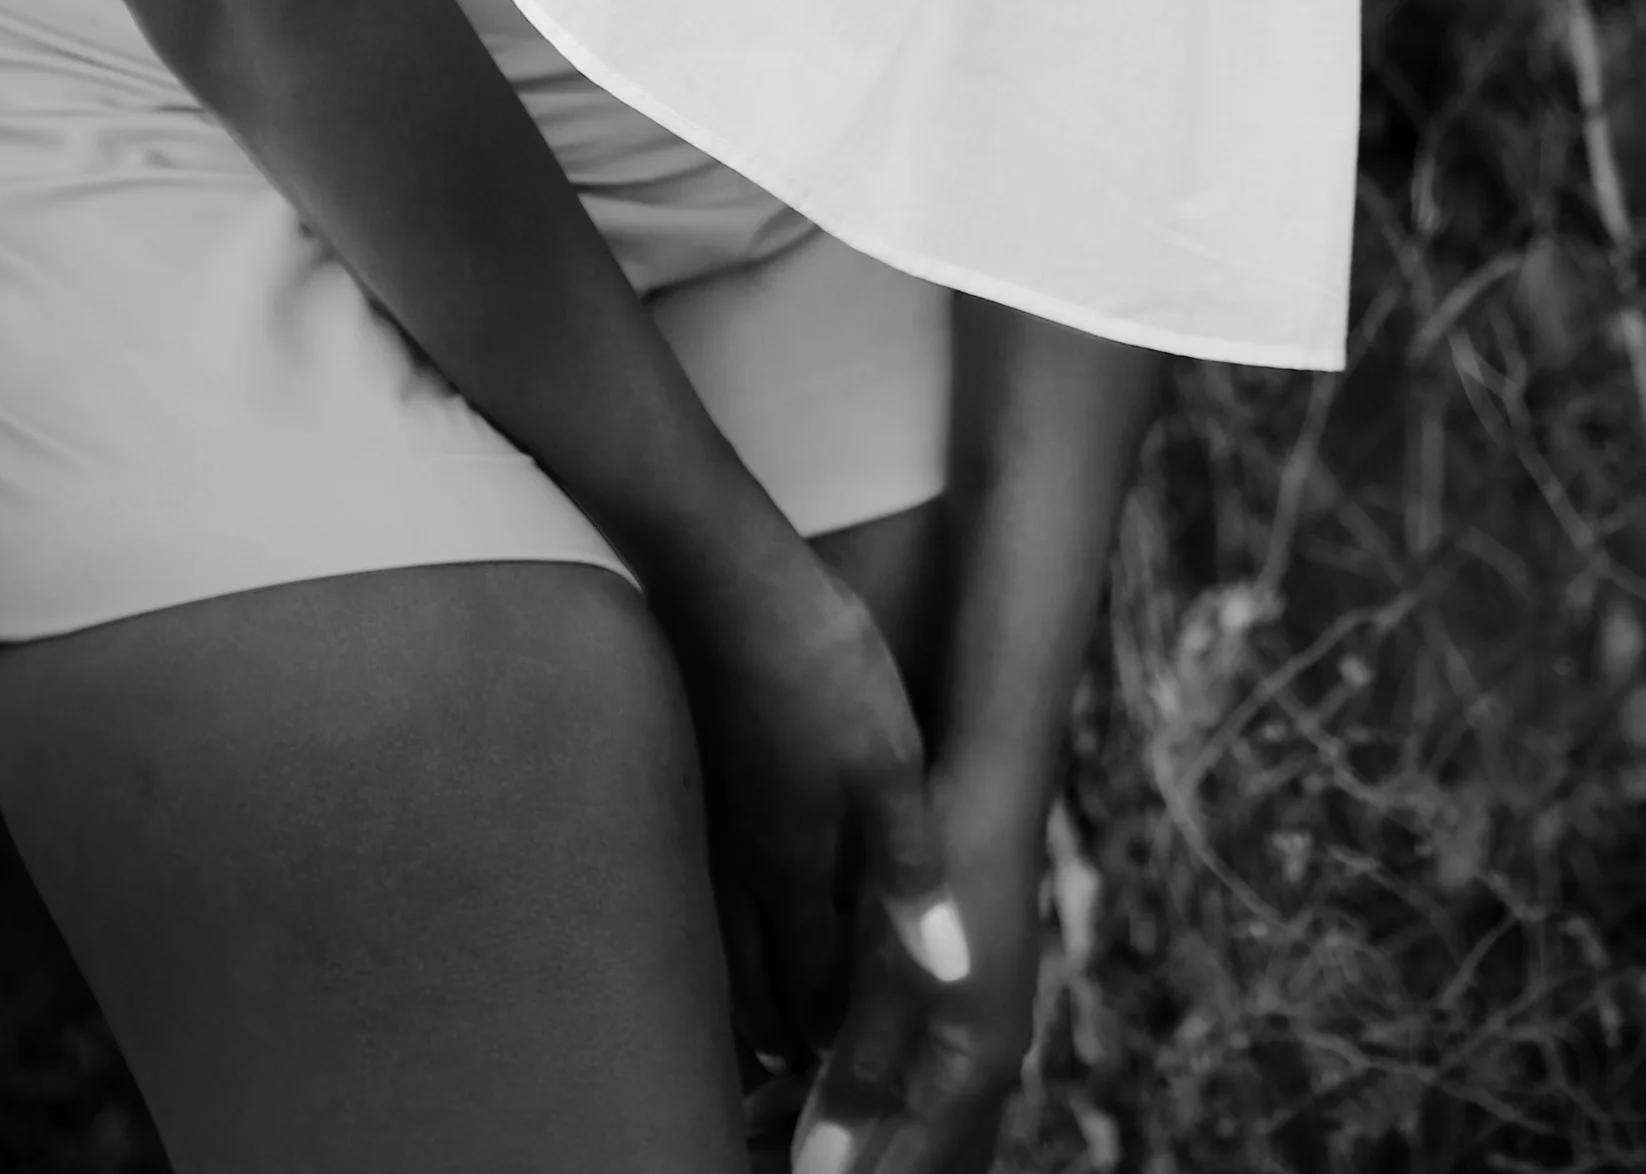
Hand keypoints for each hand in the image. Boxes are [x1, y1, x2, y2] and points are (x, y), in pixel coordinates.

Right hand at [669, 519, 965, 1058]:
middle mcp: (742, 856)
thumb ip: (911, 872)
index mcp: (795, 863)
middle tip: (799, 1060)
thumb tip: (948, 970)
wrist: (725, 576)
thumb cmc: (817, 664)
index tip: (844, 1069)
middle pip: (754, 971)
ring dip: (744, 978)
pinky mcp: (697, 769)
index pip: (812, 979)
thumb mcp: (890, 763)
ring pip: (720, 929)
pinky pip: (703, 877)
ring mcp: (710, 814)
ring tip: (763, 1005)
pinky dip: (719, 917)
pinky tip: (732, 893)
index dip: (832, 1030)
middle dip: (779, 1021)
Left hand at [789, 770, 1045, 1173]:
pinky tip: (799, 1074)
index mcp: (975, 1073)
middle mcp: (981, 1063)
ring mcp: (970, 1026)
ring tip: (762, 1122)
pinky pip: (906, 1076)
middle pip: (915, 1156)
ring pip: (909, 1119)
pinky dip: (855, 1091)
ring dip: (846, 1132)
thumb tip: (819, 1170)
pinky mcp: (949, 991)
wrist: (984, 777)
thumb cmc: (941, 873)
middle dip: (848, 1166)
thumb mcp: (892, 976)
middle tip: (758, 1152)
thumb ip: (860, 1074)